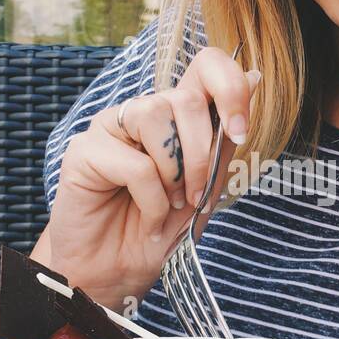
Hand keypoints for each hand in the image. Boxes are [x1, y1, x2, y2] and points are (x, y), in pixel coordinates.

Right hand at [47, 46, 260, 310]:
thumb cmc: (159, 230)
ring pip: (155, 116)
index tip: (239, 132)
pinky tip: (148, 217)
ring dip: (174, 173)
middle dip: (202, 155)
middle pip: (185, 98)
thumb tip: (255, 79)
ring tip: (169, 206)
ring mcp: (111, 127)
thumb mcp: (205, 187)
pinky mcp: (84, 150)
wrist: (117, 272)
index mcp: (176, 117)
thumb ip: (224, 140)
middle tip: (195, 198)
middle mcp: (143, 113)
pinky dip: (152, 199)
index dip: (229, 87)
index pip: (205, 66)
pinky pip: (135, 162)